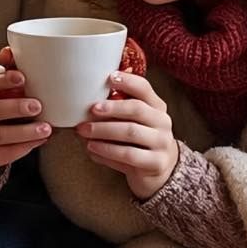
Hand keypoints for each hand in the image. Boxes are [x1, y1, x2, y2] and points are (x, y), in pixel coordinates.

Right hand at [0, 47, 50, 176]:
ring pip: (0, 135)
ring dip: (25, 131)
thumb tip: (9, 51)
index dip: (3, 81)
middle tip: (37, 105)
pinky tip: (40, 140)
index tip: (21, 77)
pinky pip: (6, 153)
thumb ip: (6, 71)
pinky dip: (26, 147)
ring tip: (45, 128)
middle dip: (16, 107)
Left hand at [75, 71, 178, 200]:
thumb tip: (88, 96)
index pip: (144, 88)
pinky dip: (107, 151)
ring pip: (130, 132)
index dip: (127, 81)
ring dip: (103, 130)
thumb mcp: (135, 121)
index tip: (108, 78)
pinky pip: (128, 155)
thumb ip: (119, 108)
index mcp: (157, 106)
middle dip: (111, 108)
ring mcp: (161, 143)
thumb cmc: (139, 140)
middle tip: (90, 110)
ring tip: (83, 131)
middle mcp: (162, 122)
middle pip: (136, 109)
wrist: (159, 170)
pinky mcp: (155, 163)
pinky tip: (92, 149)